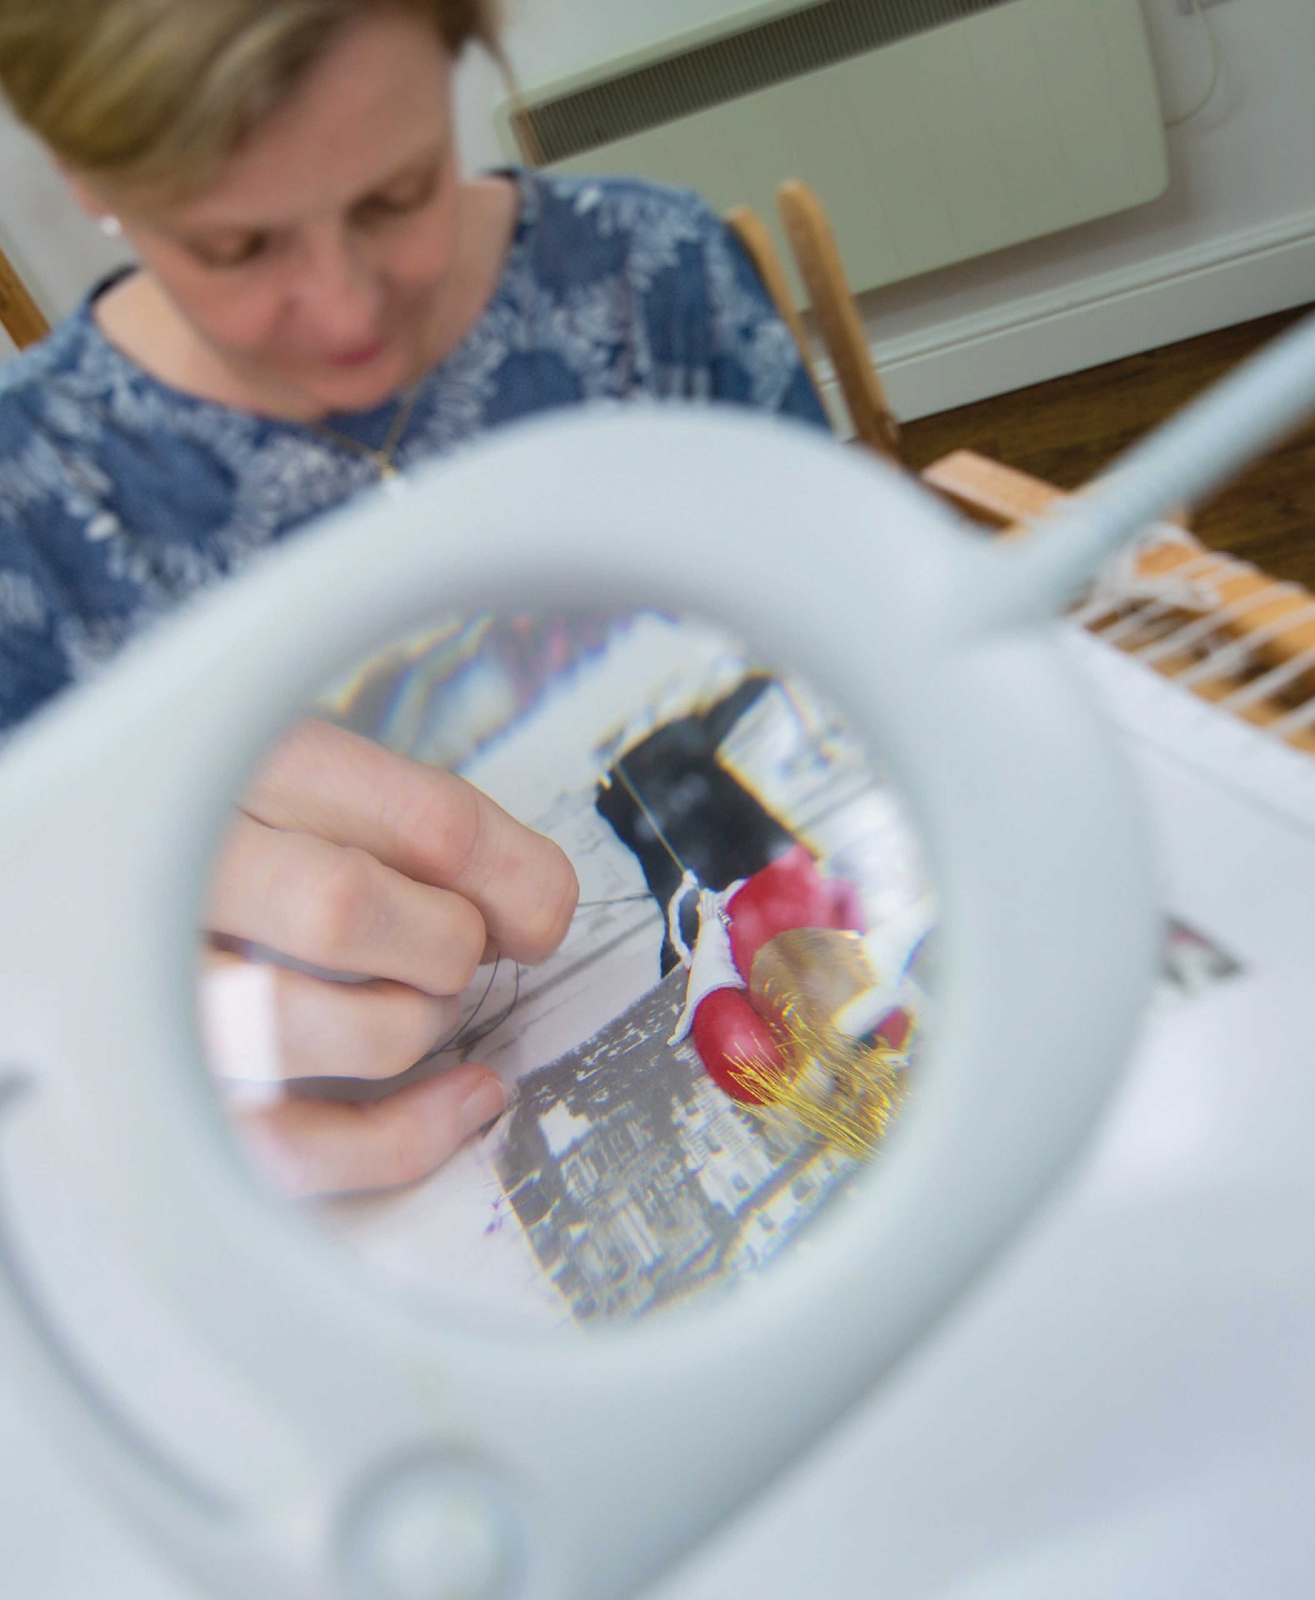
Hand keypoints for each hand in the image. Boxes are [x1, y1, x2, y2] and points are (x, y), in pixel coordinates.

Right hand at [198, 719, 577, 1195]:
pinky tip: (458, 1096)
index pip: (416, 819)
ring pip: (300, 1025)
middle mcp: (178, 871)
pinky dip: (400, 1137)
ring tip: (419, 1001)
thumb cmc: (245, 833)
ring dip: (408, 1023)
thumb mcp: (329, 780)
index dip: (514, 876)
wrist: (102, 871)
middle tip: (455, 944)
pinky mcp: (164, 1092)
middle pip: (345, 912)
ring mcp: (155, 988)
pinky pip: (285, 1146)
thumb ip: (429, 826)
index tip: (537, 905)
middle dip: (443, 944)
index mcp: (247, 770)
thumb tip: (541, 905)